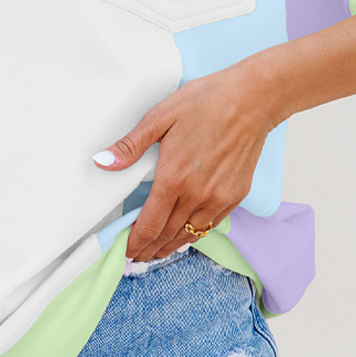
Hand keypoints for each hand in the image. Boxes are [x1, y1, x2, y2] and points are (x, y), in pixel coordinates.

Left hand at [94, 58, 276, 261]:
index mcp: (174, 177)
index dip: (135, 243)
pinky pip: (210, 224)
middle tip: (137, 257)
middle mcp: (197, 194)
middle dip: (149, 250)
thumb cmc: (207, 102)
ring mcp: (219, 198)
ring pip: (190, 234)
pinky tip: (185, 234)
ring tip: (157, 252)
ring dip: (171, 246)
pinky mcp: (236, 195)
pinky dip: (194, 234)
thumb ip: (130, 145)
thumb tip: (102, 162)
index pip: (149, 225)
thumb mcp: (161, 116)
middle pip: (168, 235)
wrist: (252, 99)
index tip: (125, 251)